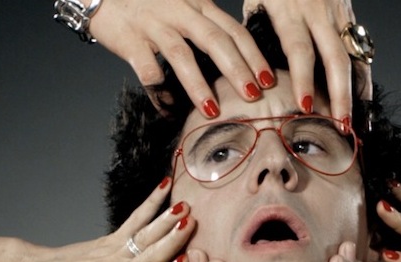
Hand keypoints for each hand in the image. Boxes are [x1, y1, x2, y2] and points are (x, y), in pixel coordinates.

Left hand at [20, 180, 191, 261]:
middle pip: (155, 257)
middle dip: (178, 243)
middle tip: (200, 229)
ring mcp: (116, 255)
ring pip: (147, 236)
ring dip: (168, 222)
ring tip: (188, 208)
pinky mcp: (110, 240)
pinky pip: (134, 219)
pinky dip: (151, 202)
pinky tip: (166, 186)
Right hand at [89, 0, 271, 112]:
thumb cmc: (148, 6)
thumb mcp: (184, 7)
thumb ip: (208, 26)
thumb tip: (240, 61)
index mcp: (198, 5)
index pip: (233, 30)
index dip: (253, 55)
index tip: (270, 79)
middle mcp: (179, 11)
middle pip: (215, 40)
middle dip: (237, 69)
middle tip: (255, 96)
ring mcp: (154, 25)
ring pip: (182, 54)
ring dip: (199, 85)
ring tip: (214, 112)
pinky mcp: (130, 39)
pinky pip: (147, 68)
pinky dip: (159, 91)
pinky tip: (168, 109)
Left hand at [244, 0, 366, 119]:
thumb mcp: (256, 0)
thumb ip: (256, 31)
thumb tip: (249, 69)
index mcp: (290, 11)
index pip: (299, 49)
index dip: (303, 79)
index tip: (304, 105)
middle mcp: (318, 14)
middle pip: (334, 59)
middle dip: (339, 95)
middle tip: (339, 125)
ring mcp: (337, 15)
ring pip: (353, 58)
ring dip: (355, 92)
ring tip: (354, 121)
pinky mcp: (349, 16)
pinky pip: (359, 52)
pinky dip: (362, 77)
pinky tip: (361, 100)